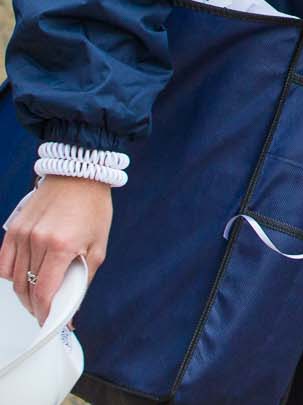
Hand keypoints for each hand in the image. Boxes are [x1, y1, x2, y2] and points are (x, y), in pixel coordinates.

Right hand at [0, 177, 108, 324]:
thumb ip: (83, 278)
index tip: (48, 322)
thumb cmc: (93, 209)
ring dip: (22, 293)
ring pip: (12, 278)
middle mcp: (38, 240)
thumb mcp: (98, 246)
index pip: (44, 291)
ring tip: (35, 296)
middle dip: (35, 305)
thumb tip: (73, 309)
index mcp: (62, 246)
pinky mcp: (13, 229)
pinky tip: (22, 279)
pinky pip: (4, 263)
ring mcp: (22, 234)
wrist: (79, 176)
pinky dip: (10, 276)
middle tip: (45, 311)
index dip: (44, 312)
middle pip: (26, 288)